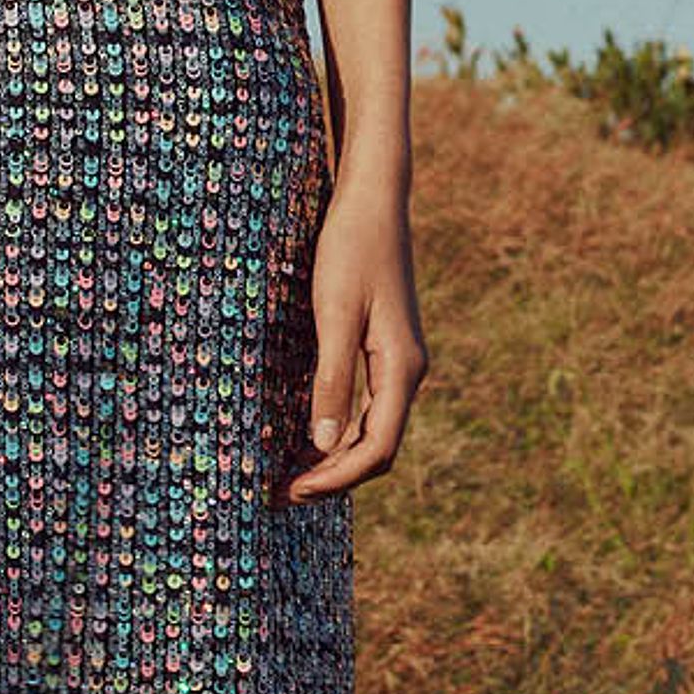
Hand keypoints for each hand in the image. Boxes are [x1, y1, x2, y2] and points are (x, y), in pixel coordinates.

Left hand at [284, 169, 425, 500]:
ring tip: (293, 473)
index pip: (377, 448)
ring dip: (339, 458)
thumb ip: (332, 380)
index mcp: (402, 367)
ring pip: (376, 429)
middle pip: (380, 447)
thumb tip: (325, 446)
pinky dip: (344, 431)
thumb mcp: (333, 314)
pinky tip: (312, 434)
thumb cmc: (351, 249)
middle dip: (336, 476)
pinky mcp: (386, 347)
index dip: (337, 479)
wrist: (373, 200)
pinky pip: (371, 405)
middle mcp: (408, 369)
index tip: (293, 491)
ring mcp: (400, 359)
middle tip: (285, 492)